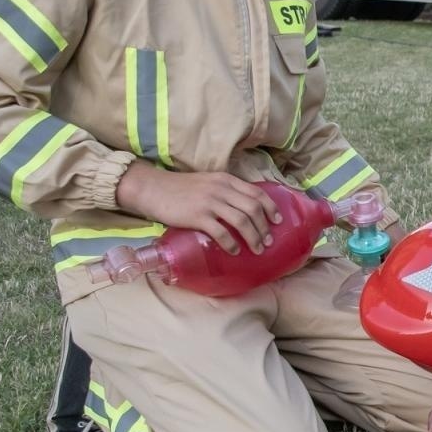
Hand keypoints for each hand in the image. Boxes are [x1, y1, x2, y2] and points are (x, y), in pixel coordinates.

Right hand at [116, 164, 281, 253]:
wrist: (152, 188)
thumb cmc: (180, 189)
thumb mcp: (208, 183)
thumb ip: (225, 192)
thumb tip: (244, 209)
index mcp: (226, 180)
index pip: (257, 193)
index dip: (271, 208)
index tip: (278, 221)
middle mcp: (222, 189)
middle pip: (253, 209)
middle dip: (264, 227)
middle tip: (268, 241)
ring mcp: (210, 202)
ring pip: (242, 221)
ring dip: (253, 238)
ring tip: (257, 250)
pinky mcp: (197, 216)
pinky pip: (222, 232)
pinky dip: (231, 244)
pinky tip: (234, 251)